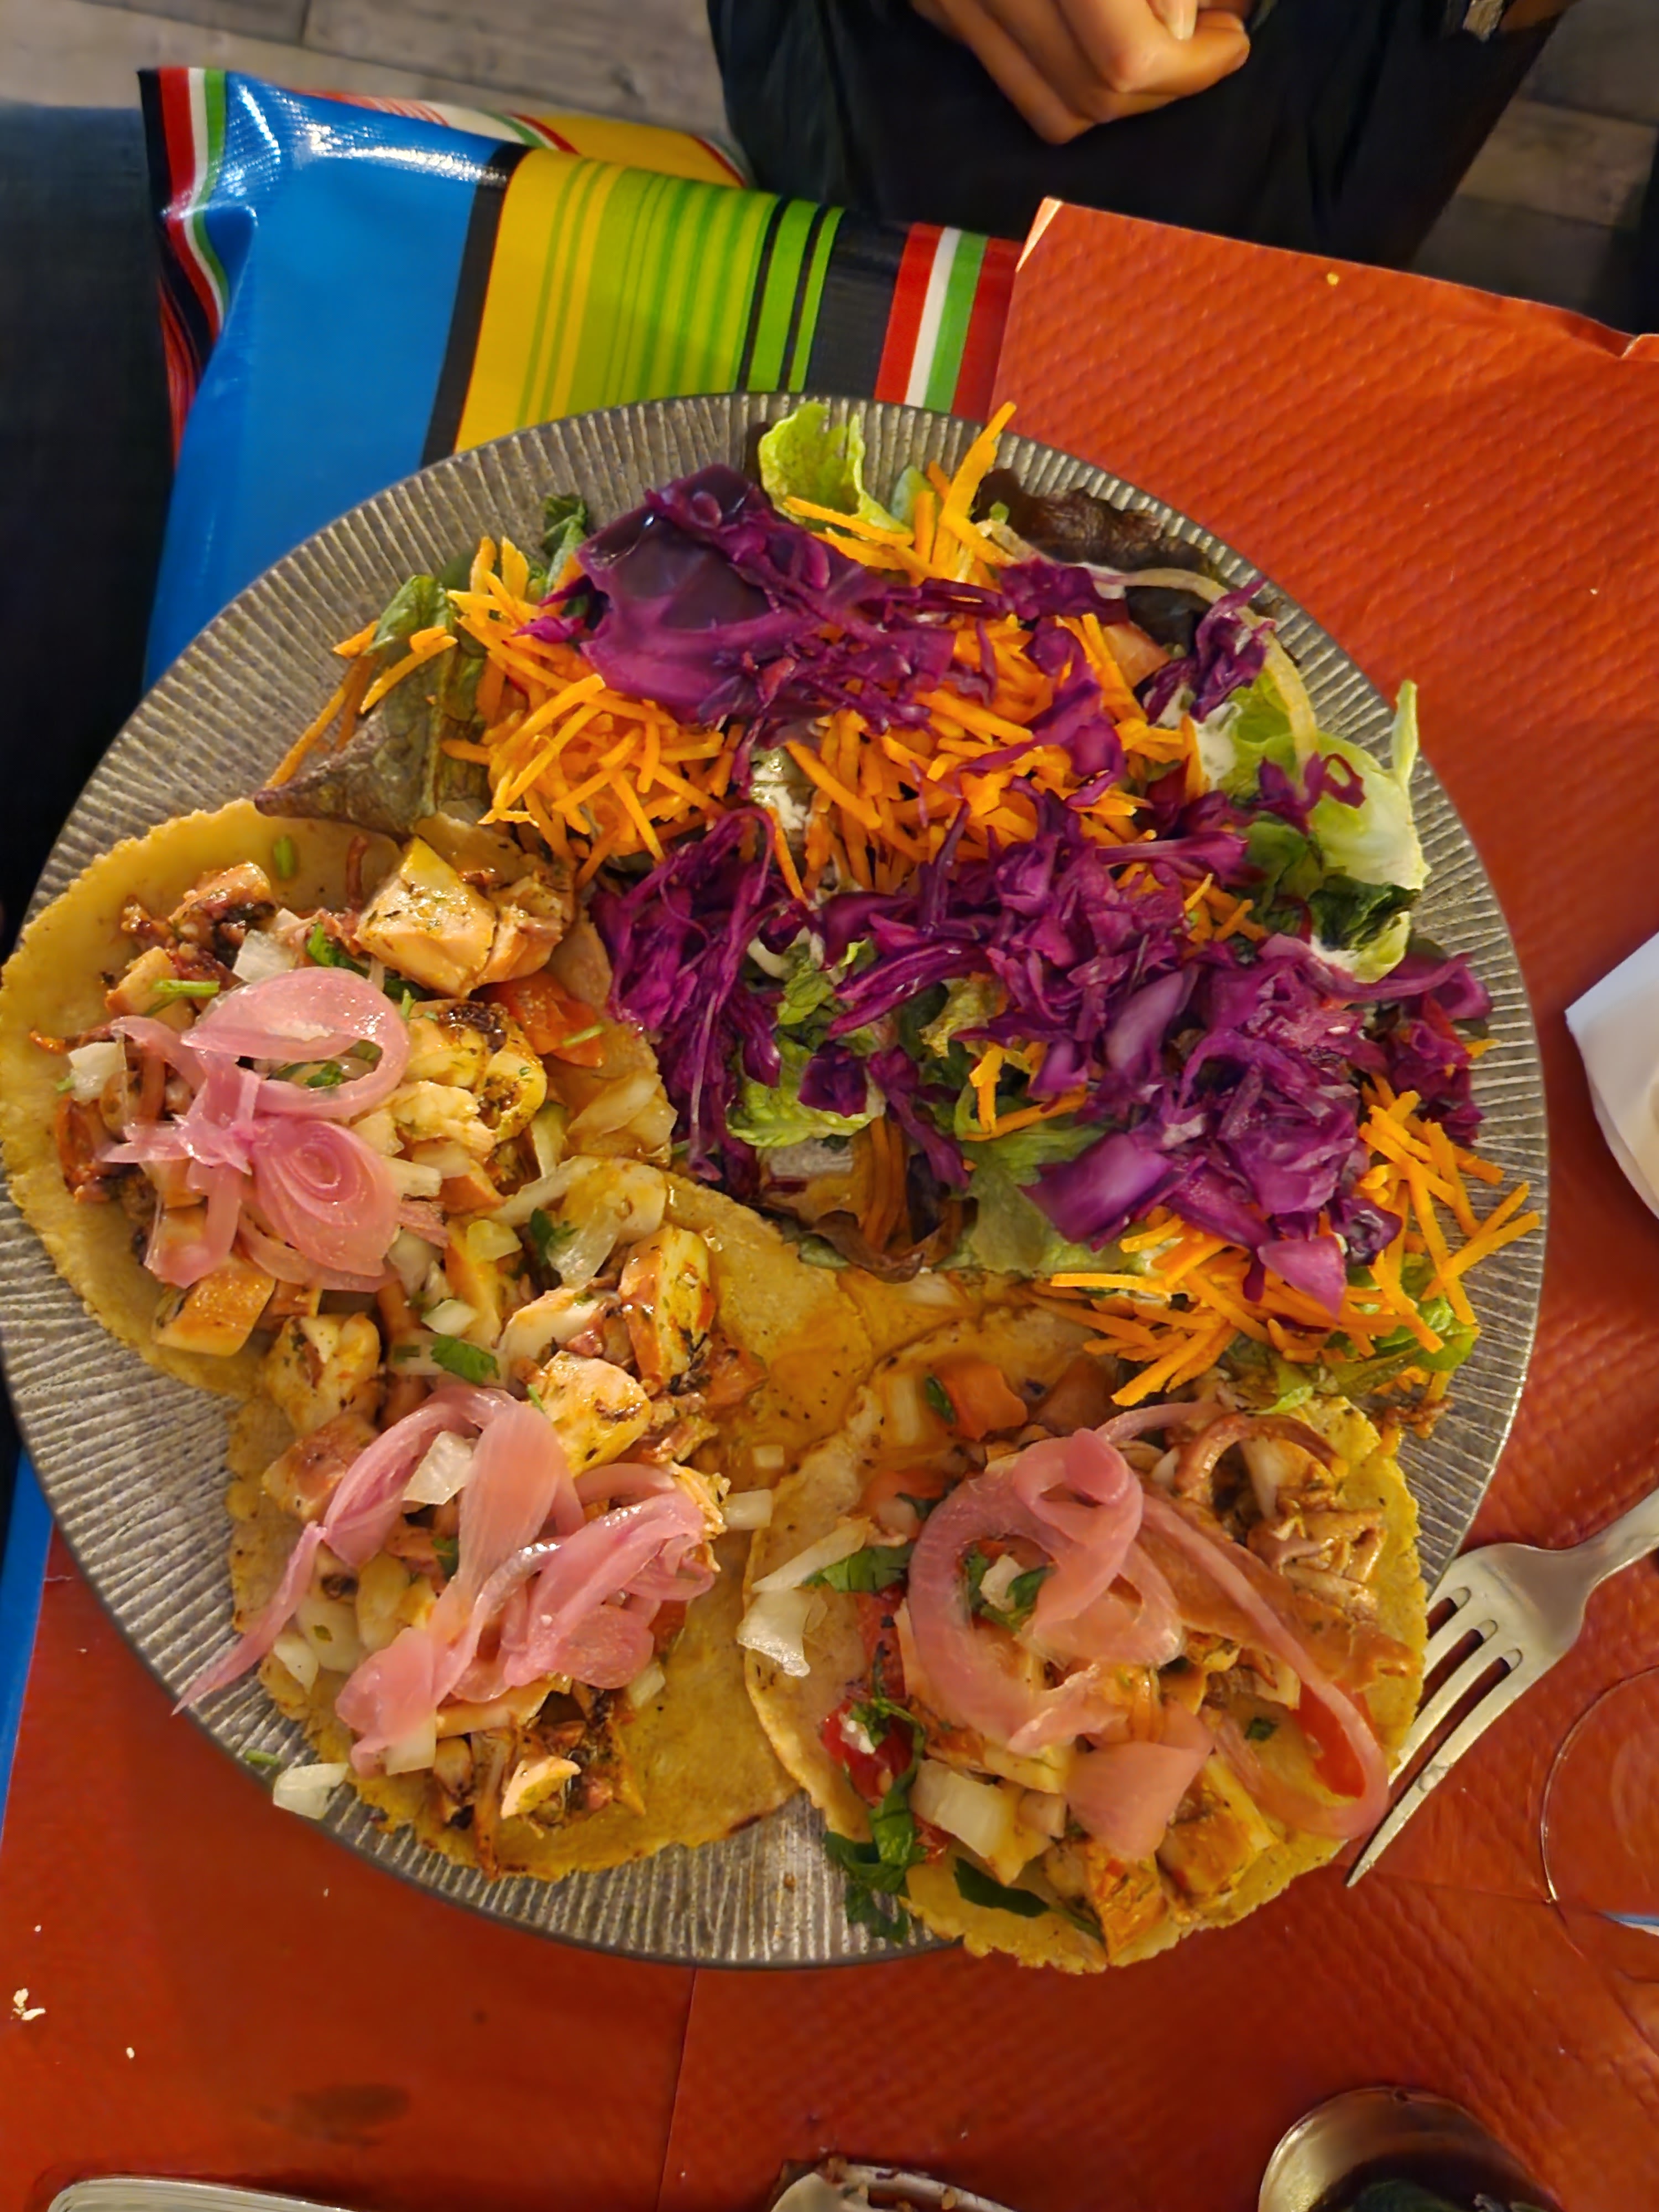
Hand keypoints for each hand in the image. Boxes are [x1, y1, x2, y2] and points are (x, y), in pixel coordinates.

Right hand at [912, 0, 1251, 143]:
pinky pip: (1009, 81)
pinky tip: (1105, 46)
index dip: (1194, 65)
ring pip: (1051, 111)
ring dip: (1123, 101)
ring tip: (1173, 50)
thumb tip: (1181, 30)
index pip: (1128, 59)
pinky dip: (1067, 86)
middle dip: (1169, 87)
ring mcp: (954, 5)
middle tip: (1215, 44)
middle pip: (1092, 98)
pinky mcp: (936, 7)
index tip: (1232, 39)